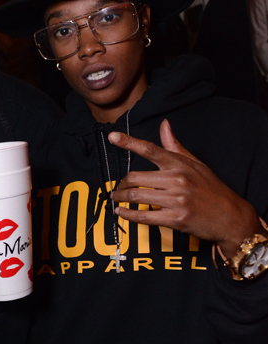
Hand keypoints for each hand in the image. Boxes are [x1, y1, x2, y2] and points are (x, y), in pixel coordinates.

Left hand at [109, 119, 260, 256]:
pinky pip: (143, 216)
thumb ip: (175, 146)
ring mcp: (176, 200)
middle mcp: (177, 179)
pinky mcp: (175, 218)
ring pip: (136, 196)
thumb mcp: (197, 164)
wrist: (230, 216)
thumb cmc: (212, 189)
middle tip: (117, 189)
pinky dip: (128, 215)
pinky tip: (121, 213)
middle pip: (135, 177)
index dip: (129, 142)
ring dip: (121, 198)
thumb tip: (164, 125)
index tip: (112, 137)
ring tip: (117, 199)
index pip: (150, 149)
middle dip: (121, 184)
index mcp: (180, 164)